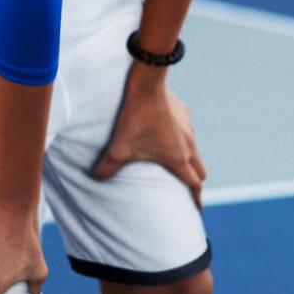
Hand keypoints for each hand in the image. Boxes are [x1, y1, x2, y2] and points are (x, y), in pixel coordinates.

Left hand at [89, 68, 206, 208]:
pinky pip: (187, 130)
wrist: (147, 83)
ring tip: (173, 161)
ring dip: (189, 158)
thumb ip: (106, 168)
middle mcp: (188, 144)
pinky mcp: (184, 112)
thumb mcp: (118, 148)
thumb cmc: (135, 118)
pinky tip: (166, 132)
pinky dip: (182, 137)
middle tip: (184, 189)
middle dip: (195, 181)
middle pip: (200, 170)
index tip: (196, 209)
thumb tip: (93, 179)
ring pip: (194, 149)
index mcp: (177, 158)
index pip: (194, 184)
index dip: (196, 199)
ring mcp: (188, 127)